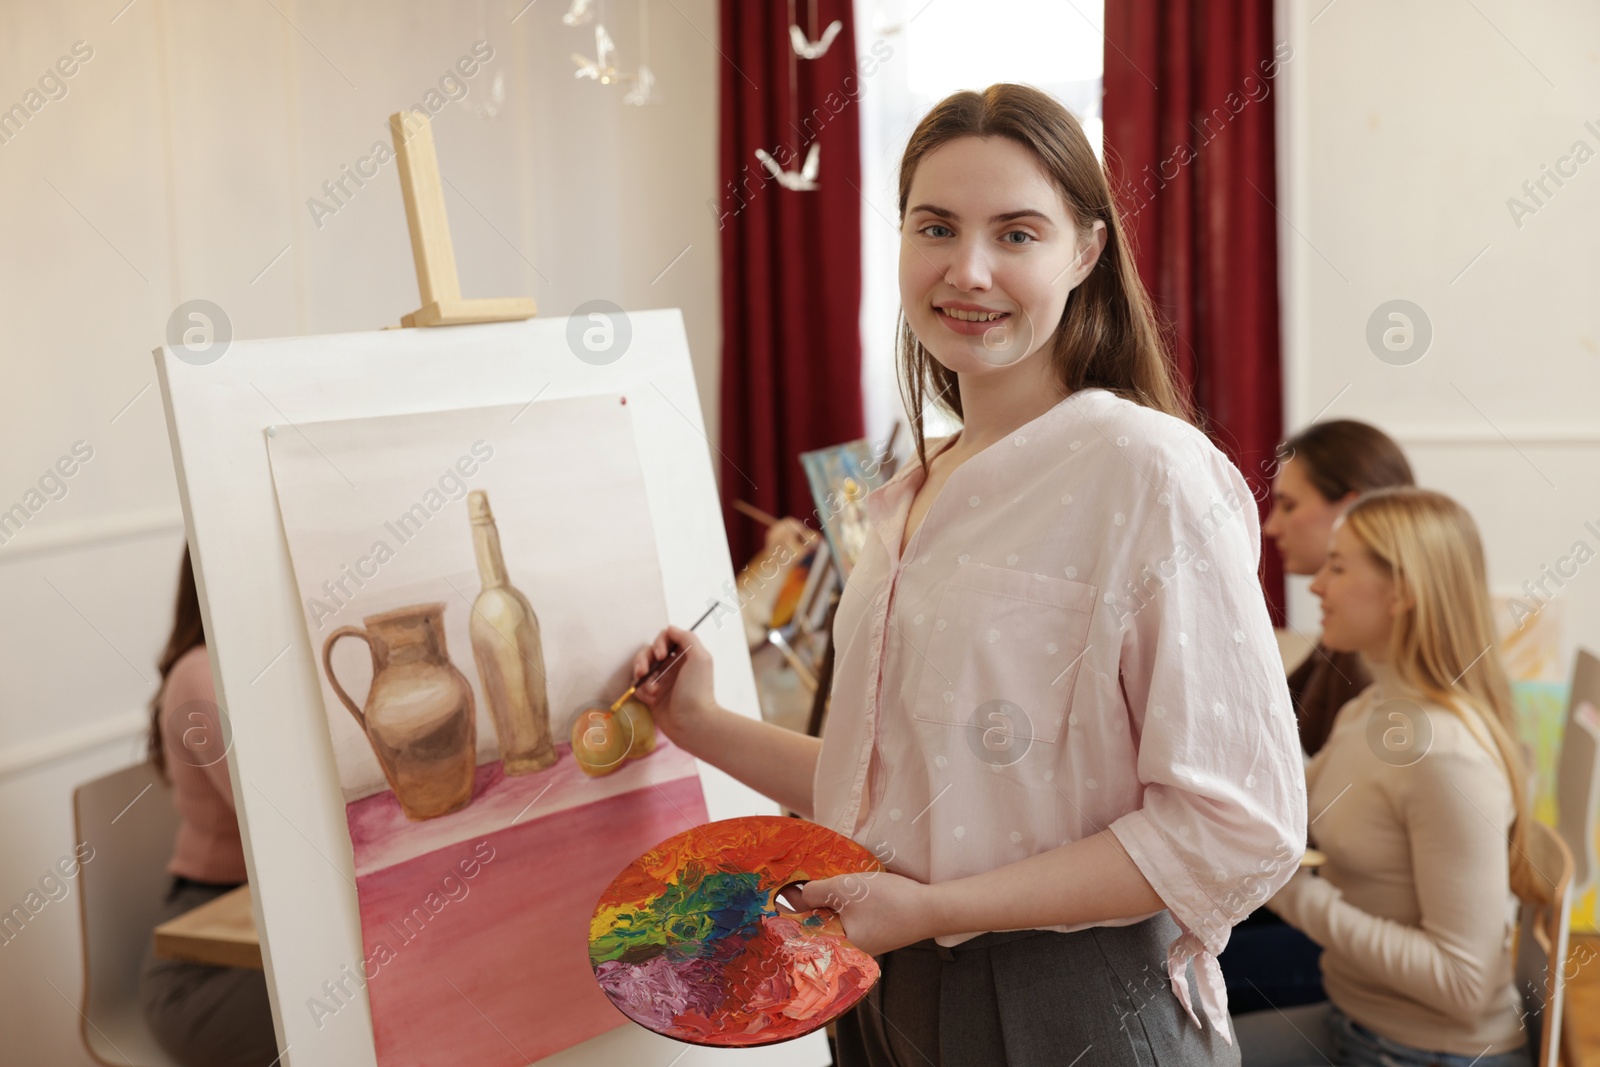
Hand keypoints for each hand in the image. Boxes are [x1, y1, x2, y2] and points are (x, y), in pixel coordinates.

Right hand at [629, 625, 716, 744]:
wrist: (692, 723)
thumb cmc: (698, 690)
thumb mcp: (700, 658)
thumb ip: (687, 638)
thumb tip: (670, 629)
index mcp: (684, 656)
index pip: (665, 639)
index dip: (659, 643)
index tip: (661, 655)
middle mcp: (672, 667)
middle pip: (649, 652)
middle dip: (643, 659)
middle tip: (643, 671)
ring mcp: (661, 681)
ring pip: (640, 668)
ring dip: (641, 676)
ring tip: (651, 689)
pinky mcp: (652, 696)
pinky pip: (638, 686)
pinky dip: (641, 690)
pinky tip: (651, 699)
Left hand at [798, 870, 934, 956]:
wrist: (932, 908)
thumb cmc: (888, 902)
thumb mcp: (844, 889)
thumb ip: (815, 892)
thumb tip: (796, 896)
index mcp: (840, 949)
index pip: (806, 934)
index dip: (794, 914)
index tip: (782, 896)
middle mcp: (851, 951)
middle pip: (821, 926)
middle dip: (813, 906)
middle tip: (803, 884)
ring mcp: (865, 942)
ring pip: (836, 920)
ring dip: (831, 903)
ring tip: (825, 884)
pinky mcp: (875, 932)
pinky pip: (851, 919)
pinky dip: (846, 905)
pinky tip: (848, 889)